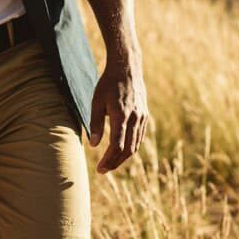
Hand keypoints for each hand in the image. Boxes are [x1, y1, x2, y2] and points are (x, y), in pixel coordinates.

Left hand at [88, 54, 148, 173]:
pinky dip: (131, 146)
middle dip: (115, 162)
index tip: (100, 169)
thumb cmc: (108, 84)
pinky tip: (122, 150)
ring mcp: (142, 117)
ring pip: (136, 144)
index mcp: (121, 115)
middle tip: (103, 170)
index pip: (117, 145)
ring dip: (123, 157)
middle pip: (128, 149)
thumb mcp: (96, 101)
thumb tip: (93, 145)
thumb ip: (95, 123)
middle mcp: (135, 118)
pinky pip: (139, 136)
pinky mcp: (144, 115)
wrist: (127, 68)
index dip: (108, 159)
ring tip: (110, 163)